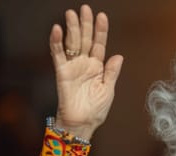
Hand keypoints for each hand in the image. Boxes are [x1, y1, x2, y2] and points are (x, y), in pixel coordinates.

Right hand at [49, 5, 123, 139]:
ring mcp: (73, 67)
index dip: (100, 31)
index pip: (99, 45)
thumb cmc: (96, 110)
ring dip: (72, 29)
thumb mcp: (108, 90)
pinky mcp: (62, 73)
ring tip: (72, 14)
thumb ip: (111, 72)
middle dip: (85, 24)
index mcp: (97, 67)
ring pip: (72, 44)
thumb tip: (118, 55)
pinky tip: (58, 30)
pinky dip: (57, 43)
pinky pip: (58, 55)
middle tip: (85, 9)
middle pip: (84, 40)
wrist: (83, 124)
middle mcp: (84, 64)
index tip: (102, 16)